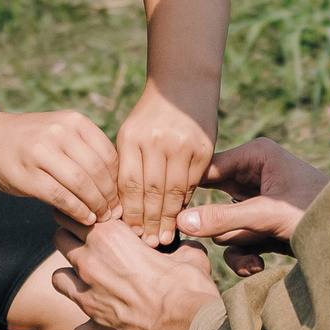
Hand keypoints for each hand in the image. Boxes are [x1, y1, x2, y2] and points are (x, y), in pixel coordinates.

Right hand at [0, 108, 119, 225]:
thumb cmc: (34, 141)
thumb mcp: (62, 131)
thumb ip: (87, 149)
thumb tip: (118, 183)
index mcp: (74, 121)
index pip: (108, 154)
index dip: (117, 179)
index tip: (119, 196)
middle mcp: (59, 132)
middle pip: (97, 170)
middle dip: (109, 196)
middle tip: (113, 211)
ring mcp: (41, 152)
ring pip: (81, 184)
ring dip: (95, 205)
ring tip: (101, 217)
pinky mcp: (28, 175)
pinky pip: (61, 197)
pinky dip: (77, 211)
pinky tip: (84, 218)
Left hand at [51, 217, 218, 329]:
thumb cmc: (188, 289)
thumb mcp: (190, 257)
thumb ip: (181, 248)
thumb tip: (186, 246)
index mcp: (111, 238)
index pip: (78, 213)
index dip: (85, 213)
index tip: (95, 217)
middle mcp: (91, 264)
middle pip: (61, 239)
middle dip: (71, 239)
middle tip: (89, 244)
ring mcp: (88, 298)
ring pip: (58, 279)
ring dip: (70, 279)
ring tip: (88, 282)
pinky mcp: (95, 329)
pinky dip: (87, 328)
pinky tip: (101, 326)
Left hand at [113, 82, 214, 246]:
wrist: (182, 85)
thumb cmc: (150, 116)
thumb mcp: (131, 133)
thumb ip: (128, 166)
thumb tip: (126, 210)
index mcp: (132, 138)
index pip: (128, 184)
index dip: (130, 212)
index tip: (129, 233)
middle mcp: (156, 141)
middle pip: (151, 192)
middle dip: (149, 222)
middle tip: (148, 244)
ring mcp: (182, 144)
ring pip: (174, 191)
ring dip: (169, 218)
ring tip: (164, 237)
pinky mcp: (203, 148)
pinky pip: (193, 183)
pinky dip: (185, 201)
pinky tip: (181, 216)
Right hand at [175, 138, 329, 275]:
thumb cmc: (320, 213)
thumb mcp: (269, 216)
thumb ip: (225, 219)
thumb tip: (181, 222)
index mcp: (255, 155)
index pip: (206, 169)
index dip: (186, 192)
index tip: (168, 215)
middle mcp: (253, 174)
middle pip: (209, 201)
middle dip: (215, 227)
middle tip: (196, 243)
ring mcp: (257, 202)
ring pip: (222, 227)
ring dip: (236, 245)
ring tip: (255, 258)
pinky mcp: (263, 227)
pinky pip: (237, 242)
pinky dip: (244, 258)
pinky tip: (258, 267)